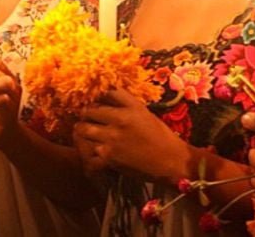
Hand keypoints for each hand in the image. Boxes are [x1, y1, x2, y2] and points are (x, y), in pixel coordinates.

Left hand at [75, 89, 189, 182]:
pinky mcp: (108, 157)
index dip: (98, 96)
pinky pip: (89, 149)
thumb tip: (107, 97)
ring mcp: (112, 139)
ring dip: (83, 131)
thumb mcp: (145, 113)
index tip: (96, 101)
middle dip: (86, 114)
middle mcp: (120, 119)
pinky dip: (90, 150)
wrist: (171, 162)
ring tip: (86, 133)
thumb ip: (127, 105)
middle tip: (87, 118)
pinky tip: (95, 151)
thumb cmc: (162, 137)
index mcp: (131, 107)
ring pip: (83, 129)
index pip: (107, 92)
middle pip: (89, 110)